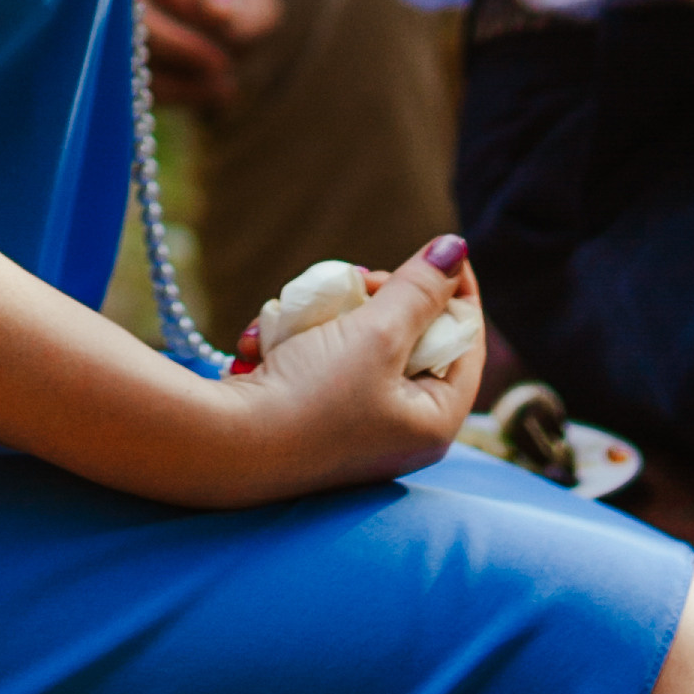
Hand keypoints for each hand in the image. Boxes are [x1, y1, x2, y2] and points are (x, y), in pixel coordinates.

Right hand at [198, 240, 483, 503]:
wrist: (227, 445)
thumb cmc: (312, 397)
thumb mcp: (377, 334)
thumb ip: (420, 288)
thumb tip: (456, 248)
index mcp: (433, 421)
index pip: (466, 342)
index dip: (456, 291)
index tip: (437, 250)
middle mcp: (399, 429)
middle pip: (411, 336)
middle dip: (379, 299)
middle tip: (357, 282)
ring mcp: (354, 423)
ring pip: (359, 338)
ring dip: (328, 313)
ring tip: (298, 314)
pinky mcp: (313, 414)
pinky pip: (320, 355)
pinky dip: (296, 337)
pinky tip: (264, 341)